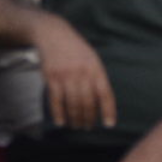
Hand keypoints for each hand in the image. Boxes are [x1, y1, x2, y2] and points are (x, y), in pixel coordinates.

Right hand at [34, 14, 116, 129]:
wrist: (54, 35)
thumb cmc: (76, 50)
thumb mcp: (92, 59)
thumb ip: (97, 78)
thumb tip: (102, 101)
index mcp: (96, 69)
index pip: (105, 94)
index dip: (108, 111)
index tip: (109, 124)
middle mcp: (82, 73)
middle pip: (88, 102)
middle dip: (89, 118)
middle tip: (88, 127)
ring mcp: (66, 76)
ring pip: (72, 104)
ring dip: (75, 118)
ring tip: (76, 126)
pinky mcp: (51, 78)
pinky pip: (56, 101)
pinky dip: (59, 113)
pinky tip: (61, 122)